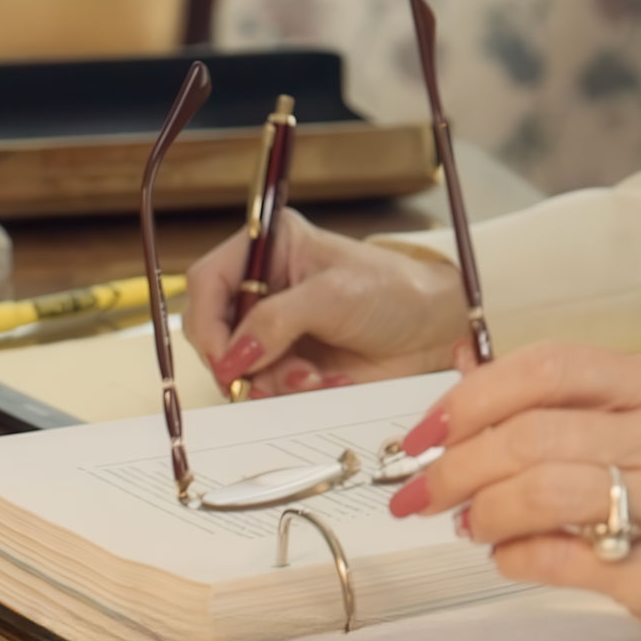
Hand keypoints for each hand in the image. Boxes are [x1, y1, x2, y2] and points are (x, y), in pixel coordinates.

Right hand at [183, 209, 467, 395]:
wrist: (433, 331)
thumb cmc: (395, 292)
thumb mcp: (334, 295)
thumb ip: (277, 321)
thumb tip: (233, 355)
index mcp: (273, 248)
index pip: (209, 281)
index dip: (207, 321)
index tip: (225, 356)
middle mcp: (267, 287)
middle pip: (215, 331)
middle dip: (240, 359)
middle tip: (266, 374)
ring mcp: (276, 328)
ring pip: (238, 367)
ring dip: (270, 380)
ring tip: (312, 376)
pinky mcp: (289, 363)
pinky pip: (264, 388)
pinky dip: (288, 393)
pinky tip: (324, 382)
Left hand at [385, 342, 640, 640]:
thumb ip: (564, 400)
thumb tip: (461, 372)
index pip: (552, 366)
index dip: (473, 396)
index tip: (422, 433)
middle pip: (536, 432)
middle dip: (457, 465)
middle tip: (421, 494)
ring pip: (544, 490)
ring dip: (483, 511)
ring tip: (469, 525)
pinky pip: (565, 557)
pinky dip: (516, 556)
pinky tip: (508, 556)